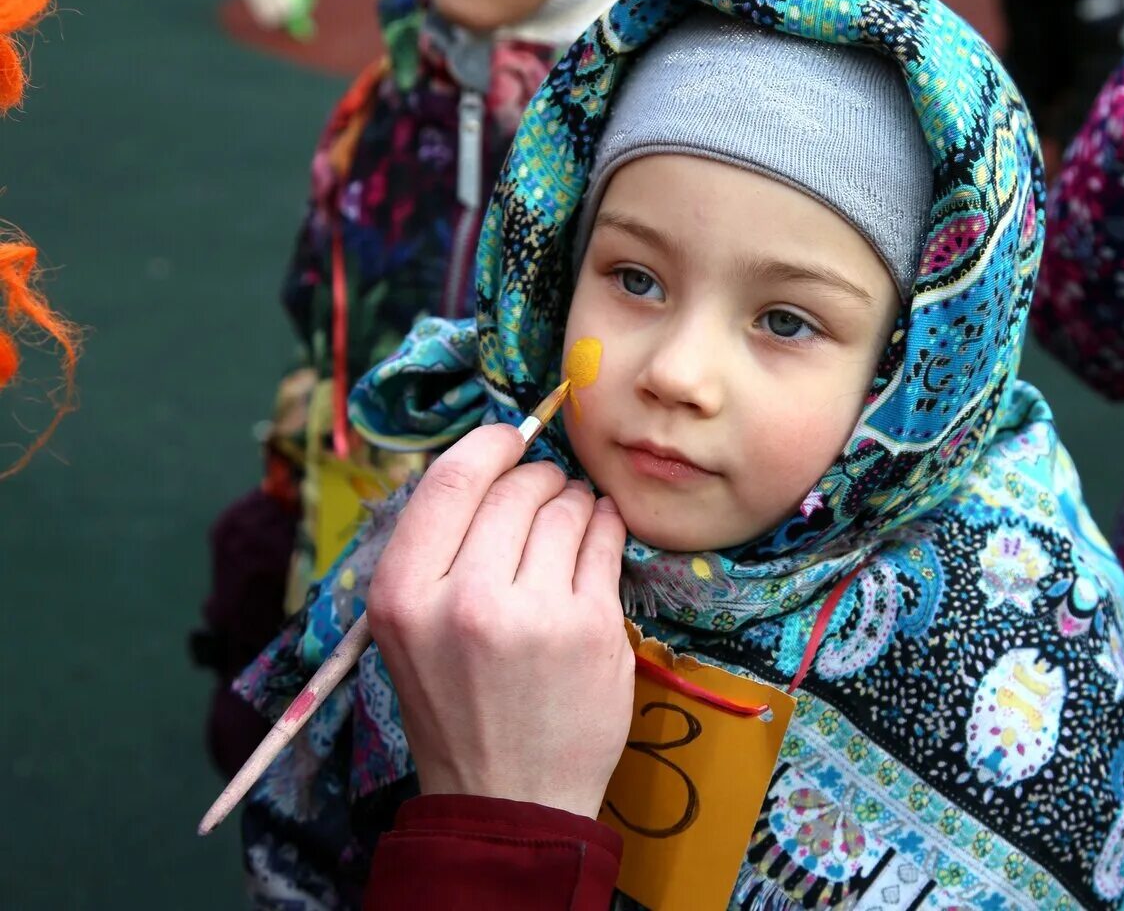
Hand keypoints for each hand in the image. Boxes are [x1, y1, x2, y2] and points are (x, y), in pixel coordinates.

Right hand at [366, 425, 633, 817]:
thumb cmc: (456, 706)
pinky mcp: (592, 630)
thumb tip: (486, 467)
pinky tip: (599, 532)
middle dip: (537, 477)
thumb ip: (436, 552)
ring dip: (575, 500)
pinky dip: (606, 523)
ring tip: (573, 518)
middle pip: (515, 489)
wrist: (507, 798)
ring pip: (566, 508)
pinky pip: (605, 540)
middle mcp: (464, 601)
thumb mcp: (408, 631)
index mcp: (403, 596)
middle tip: (546, 491)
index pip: (450, 481)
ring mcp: (534, 616)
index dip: (487, 446)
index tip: (508, 440)